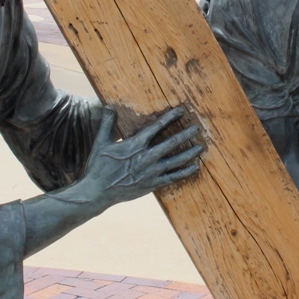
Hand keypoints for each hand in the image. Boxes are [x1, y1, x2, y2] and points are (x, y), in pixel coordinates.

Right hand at [57, 107, 201, 207]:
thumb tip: (108, 106)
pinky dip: (185, 172)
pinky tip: (194, 168)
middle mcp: (146, 157)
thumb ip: (107, 123)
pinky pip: (172, 178)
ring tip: (201, 147)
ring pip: (175, 161)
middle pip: (171, 143)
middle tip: (197, 127)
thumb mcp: (101, 142)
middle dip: (185, 134)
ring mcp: (151, 172)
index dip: (170, 117)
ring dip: (189, 153)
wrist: (97, 192)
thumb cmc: (98, 166)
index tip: (181, 111)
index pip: (156, 127)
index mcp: (135, 145)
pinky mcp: (152, 184)